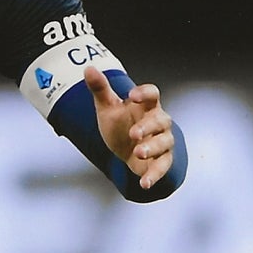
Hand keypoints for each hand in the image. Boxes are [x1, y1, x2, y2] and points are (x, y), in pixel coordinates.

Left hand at [84, 68, 173, 189]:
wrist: (126, 151)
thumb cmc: (120, 125)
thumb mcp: (107, 108)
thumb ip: (100, 89)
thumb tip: (88, 69)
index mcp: (147, 106)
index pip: (153, 94)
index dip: (145, 93)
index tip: (132, 95)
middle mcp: (158, 122)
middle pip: (161, 120)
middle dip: (148, 126)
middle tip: (133, 133)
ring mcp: (163, 141)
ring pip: (164, 142)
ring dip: (152, 148)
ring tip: (138, 152)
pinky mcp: (162, 161)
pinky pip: (163, 166)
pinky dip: (154, 175)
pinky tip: (144, 183)